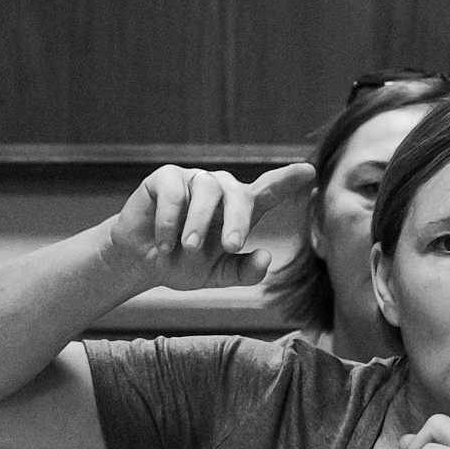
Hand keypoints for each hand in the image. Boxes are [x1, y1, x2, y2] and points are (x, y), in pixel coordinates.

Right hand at [107, 163, 314, 291]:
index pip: (267, 191)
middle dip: (237, 220)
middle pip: (238, 193)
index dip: (288, 180)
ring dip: (198, 222)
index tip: (309, 172)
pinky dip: (170, 219)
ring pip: (207, 190)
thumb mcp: (217, 276)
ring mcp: (193, 180)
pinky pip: (175, 191)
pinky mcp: (165, 178)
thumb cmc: (182, 265)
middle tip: (231, 246)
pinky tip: (164, 242)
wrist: (140, 263)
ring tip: (185, 248)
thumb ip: (243, 271)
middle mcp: (219, 189)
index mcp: (238, 211)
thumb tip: (266, 258)